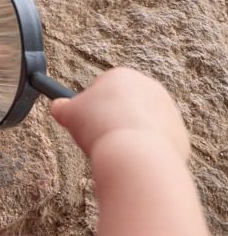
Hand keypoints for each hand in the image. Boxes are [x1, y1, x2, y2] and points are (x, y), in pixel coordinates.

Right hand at [51, 68, 189, 158]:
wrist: (135, 153)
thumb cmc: (100, 127)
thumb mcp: (69, 114)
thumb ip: (62, 107)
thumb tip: (57, 107)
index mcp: (121, 76)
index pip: (101, 88)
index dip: (90, 108)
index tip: (85, 123)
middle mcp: (149, 87)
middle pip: (123, 104)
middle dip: (111, 119)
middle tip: (98, 137)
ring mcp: (168, 110)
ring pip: (140, 123)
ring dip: (127, 135)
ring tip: (114, 150)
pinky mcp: (178, 134)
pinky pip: (155, 142)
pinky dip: (144, 150)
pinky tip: (132, 159)